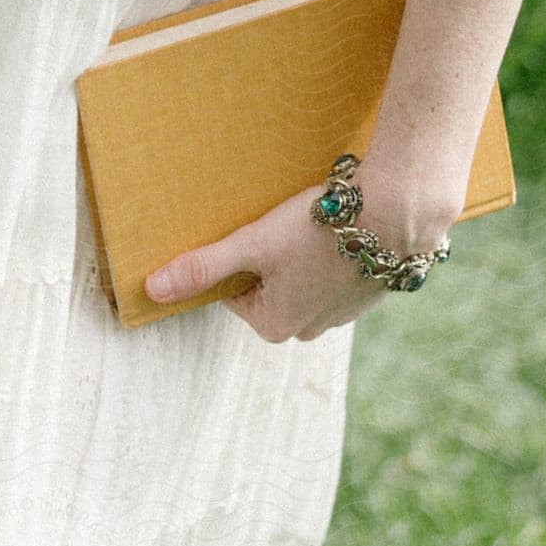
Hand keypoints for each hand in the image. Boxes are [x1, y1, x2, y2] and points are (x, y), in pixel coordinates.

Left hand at [143, 187, 387, 342]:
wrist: (394, 216)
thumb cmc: (316, 231)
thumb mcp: (252, 245)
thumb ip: (202, 267)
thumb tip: (151, 291)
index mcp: (274, 326)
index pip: (231, 289)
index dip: (237, 253)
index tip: (252, 228)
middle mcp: (308, 329)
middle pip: (265, 284)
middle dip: (267, 254)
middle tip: (280, 222)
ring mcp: (341, 314)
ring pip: (300, 276)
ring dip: (298, 252)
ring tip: (309, 223)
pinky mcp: (366, 292)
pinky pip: (331, 270)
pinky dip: (328, 250)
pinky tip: (335, 228)